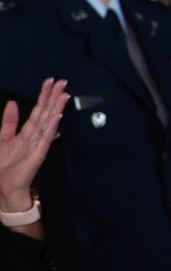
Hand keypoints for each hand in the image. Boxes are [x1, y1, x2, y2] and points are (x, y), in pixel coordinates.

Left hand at [0, 78, 67, 212]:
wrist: (4, 188)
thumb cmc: (4, 167)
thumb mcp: (2, 139)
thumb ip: (9, 121)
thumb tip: (14, 103)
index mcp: (26, 132)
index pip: (38, 110)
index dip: (44, 95)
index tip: (50, 82)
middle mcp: (35, 136)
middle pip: (46, 112)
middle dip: (53, 97)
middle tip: (62, 82)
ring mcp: (38, 144)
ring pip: (49, 122)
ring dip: (56, 108)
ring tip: (63, 94)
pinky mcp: (38, 154)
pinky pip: (46, 138)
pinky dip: (52, 127)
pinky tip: (57, 116)